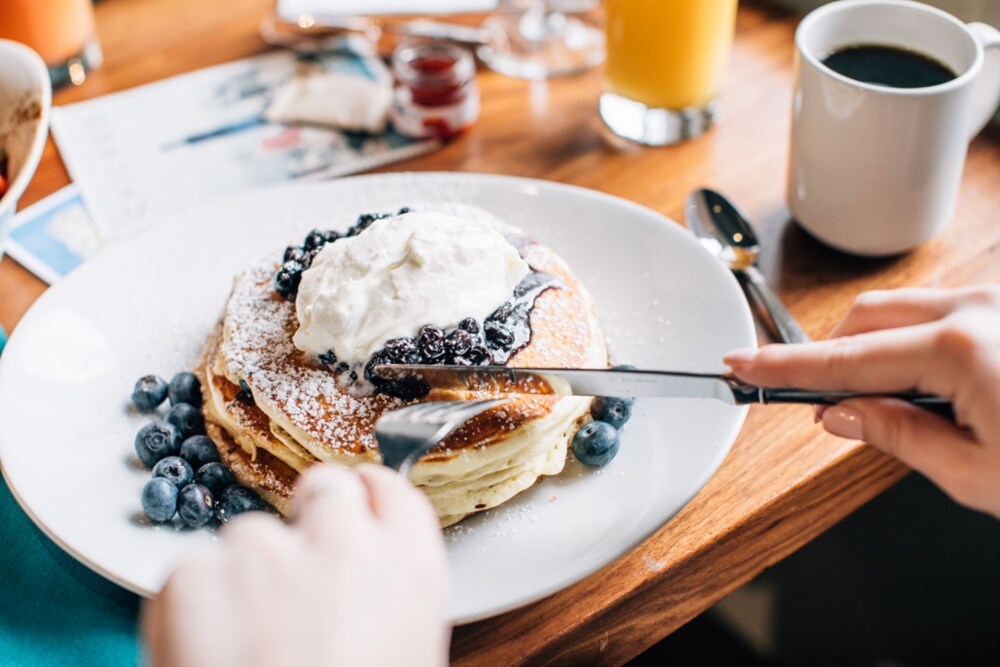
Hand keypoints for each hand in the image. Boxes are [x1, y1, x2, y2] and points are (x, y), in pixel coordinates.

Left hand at [142, 464, 449, 666]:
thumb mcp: (406, 658)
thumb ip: (388, 602)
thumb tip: (362, 589)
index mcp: (408, 572)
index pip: (391, 491)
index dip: (367, 500)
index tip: (354, 509)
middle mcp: (341, 544)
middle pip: (325, 488)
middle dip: (309, 521)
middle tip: (290, 578)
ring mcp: (263, 552)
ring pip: (249, 536)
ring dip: (245, 576)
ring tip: (241, 648)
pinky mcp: (191, 575)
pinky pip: (192, 572)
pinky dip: (192, 607)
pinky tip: (204, 656)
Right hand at [724, 285, 999, 519]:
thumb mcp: (979, 474)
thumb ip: (900, 435)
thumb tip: (843, 413)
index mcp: (963, 348)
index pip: (847, 359)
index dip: (786, 366)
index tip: (744, 365)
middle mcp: (981, 308)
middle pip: (867, 318)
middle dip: (834, 357)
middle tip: (827, 408)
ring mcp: (998, 301)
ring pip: (903, 310)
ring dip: (878, 350)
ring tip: (894, 405)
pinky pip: (941, 312)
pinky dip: (916, 343)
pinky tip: (935, 386)